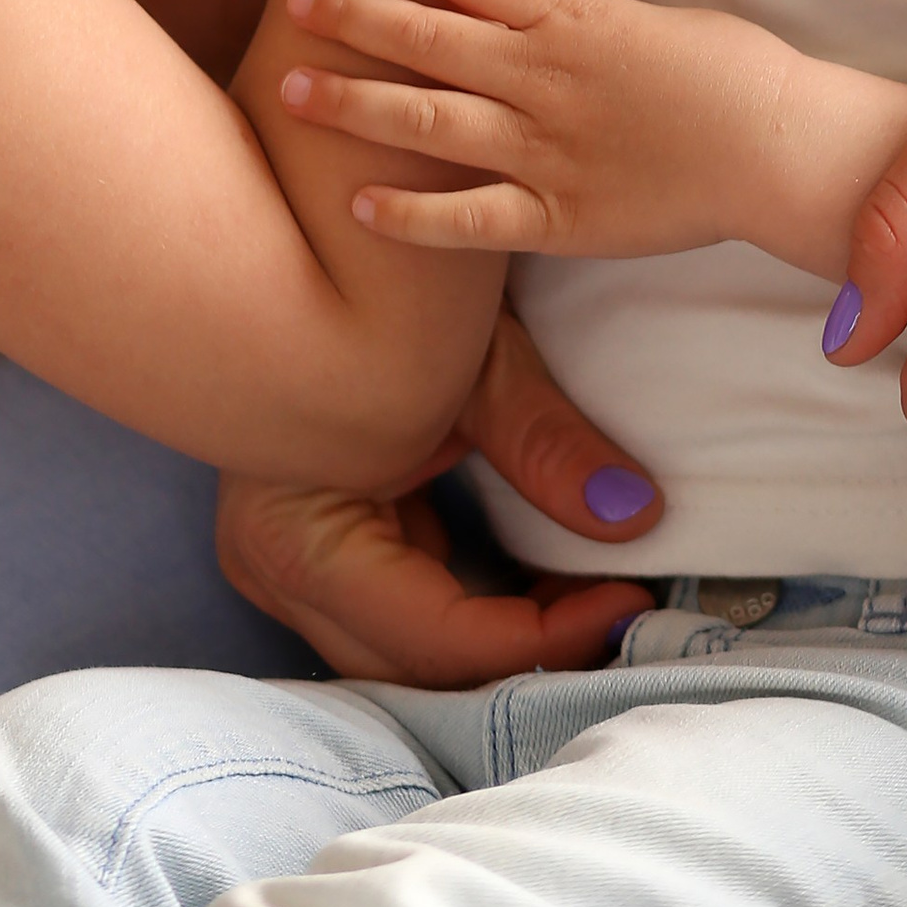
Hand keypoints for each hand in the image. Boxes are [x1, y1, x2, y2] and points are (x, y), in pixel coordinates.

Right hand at [216, 312, 658, 684]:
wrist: (315, 238)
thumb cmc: (376, 290)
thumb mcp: (468, 361)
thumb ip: (543, 442)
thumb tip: (631, 516)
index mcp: (294, 536)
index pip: (433, 638)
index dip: (541, 637)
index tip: (627, 602)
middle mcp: (274, 570)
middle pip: (417, 668)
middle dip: (525, 651)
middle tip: (622, 612)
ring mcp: (290, 565)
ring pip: (412, 654)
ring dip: (504, 637)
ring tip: (593, 597)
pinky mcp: (322, 549)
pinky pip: (406, 613)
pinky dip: (478, 609)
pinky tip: (545, 581)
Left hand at [280, 0, 906, 279]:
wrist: (779, 147)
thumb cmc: (731, 72)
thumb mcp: (649, 18)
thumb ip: (578, 17)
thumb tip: (530, 4)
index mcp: (571, 17)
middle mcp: (544, 77)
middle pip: (428, 38)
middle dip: (354, 16)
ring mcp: (546, 149)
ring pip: (428, 120)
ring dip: (355, 103)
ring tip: (291, 89)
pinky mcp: (559, 218)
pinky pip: (468, 218)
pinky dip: (408, 214)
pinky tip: (357, 203)